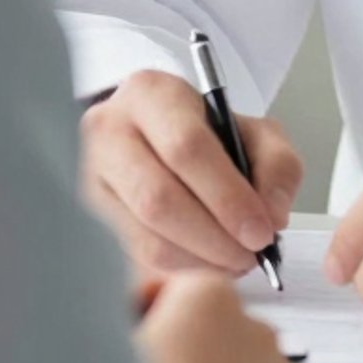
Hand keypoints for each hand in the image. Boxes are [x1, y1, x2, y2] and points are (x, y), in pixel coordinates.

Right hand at [81, 70, 304, 275]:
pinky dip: (178, 269)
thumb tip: (272, 216)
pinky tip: (205, 262)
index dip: (227, 196)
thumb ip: (277, 166)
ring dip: (199, 261)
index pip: (186, 148)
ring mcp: (88, 178)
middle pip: (158, 198)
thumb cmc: (205, 136)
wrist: (152, 140)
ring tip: (234, 262)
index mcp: (150, 93)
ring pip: (145, 237)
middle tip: (251, 256)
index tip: (260, 231)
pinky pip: (135, 259)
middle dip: (214, 238)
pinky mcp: (86, 219)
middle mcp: (108, 131)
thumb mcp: (253, 131)